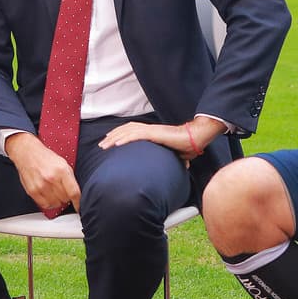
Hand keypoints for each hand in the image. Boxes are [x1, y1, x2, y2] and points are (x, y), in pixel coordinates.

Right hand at [6, 133, 81, 213]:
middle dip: (66, 197)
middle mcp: (52, 179)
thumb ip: (70, 179)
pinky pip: (44, 205)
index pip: (74, 192)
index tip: (79, 207)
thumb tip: (75, 193)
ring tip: (55, 193)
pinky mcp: (32, 191)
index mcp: (62, 171)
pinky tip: (48, 197)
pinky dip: (48, 204)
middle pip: (65, 199)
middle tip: (63, 191)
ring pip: (56, 204)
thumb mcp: (63, 164)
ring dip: (57, 201)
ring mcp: (41, 186)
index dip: (78, 202)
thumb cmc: (45, 157)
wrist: (27, 153)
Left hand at [99, 116, 221, 161]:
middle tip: (102, 145)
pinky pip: (137, 135)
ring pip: (128, 132)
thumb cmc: (187, 146)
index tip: (110, 142)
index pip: (131, 130)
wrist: (196, 138)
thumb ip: (169, 159)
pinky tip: (117, 144)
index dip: (119, 135)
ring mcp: (152, 130)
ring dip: (114, 138)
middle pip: (125, 130)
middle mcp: (150, 129)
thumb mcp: (173, 154)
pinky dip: (125, 139)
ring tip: (104, 145)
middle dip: (112, 136)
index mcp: (152, 132)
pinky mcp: (155, 134)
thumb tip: (177, 169)